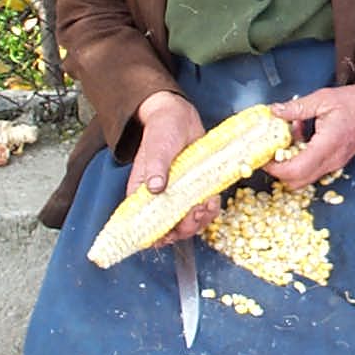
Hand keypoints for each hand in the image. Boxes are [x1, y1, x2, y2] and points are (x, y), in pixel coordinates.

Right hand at [129, 91, 217, 242]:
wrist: (180, 117)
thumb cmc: (162, 131)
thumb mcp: (158, 146)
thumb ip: (156, 166)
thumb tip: (155, 187)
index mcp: (142, 193)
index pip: (143, 226)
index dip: (154, 237)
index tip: (169, 235)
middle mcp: (160, 199)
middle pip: (169, 230)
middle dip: (184, 228)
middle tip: (194, 214)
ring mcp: (179, 196)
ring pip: (188, 224)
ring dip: (199, 221)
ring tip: (205, 206)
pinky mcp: (195, 191)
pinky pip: (203, 211)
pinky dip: (210, 211)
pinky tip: (212, 200)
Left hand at [265, 73, 354, 189]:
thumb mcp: (322, 99)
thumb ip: (296, 108)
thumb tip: (274, 111)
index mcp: (327, 145)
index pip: (294, 171)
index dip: (274, 168)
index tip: (263, 157)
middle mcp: (331, 160)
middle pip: (297, 182)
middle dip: (279, 170)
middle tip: (269, 151)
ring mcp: (335, 163)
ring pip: (305, 177)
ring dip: (291, 163)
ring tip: (289, 138)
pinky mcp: (337, 161)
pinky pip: (314, 169)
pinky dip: (302, 159)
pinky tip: (303, 136)